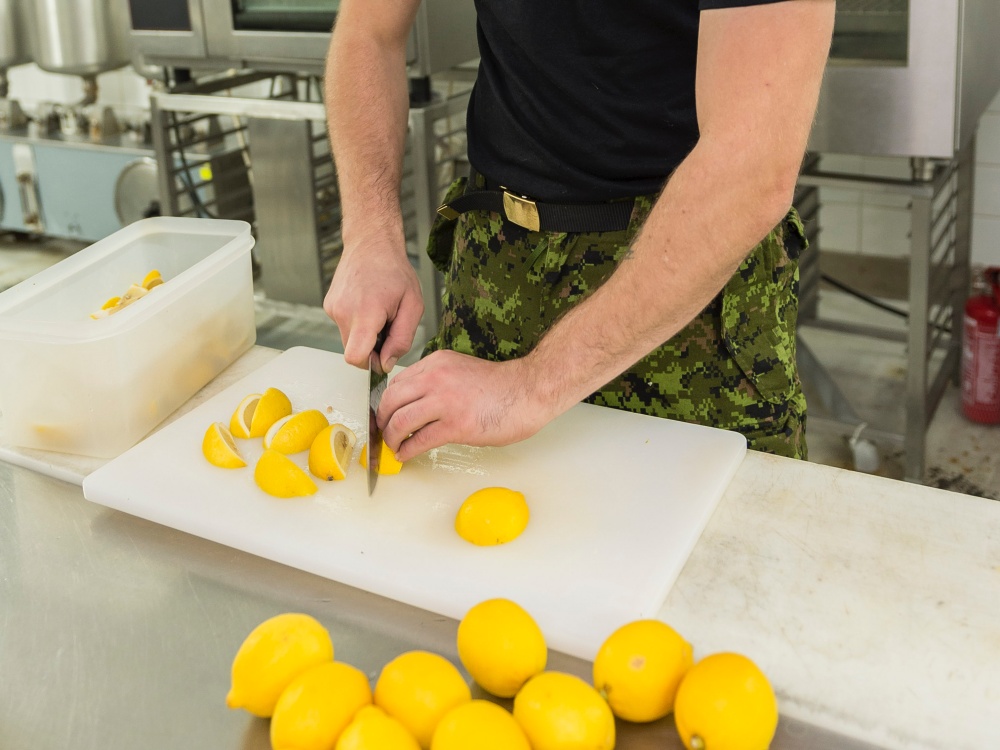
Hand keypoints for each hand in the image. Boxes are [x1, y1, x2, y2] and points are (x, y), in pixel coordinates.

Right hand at [324, 231, 422, 370]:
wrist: (371, 243)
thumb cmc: (395, 271)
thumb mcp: (413, 306)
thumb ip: (401, 339)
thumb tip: (386, 364)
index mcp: (366, 313)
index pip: (355, 357)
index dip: (370, 365)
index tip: (383, 356)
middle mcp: (343, 312)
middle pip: (354, 351)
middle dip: (371, 348)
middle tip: (388, 325)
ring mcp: (333, 308)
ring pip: (349, 340)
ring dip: (365, 334)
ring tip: (379, 311)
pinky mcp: (329, 306)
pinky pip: (344, 327)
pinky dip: (357, 323)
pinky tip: (367, 304)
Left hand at [377, 350, 553, 461]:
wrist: (528, 392)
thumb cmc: (502, 386)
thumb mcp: (461, 370)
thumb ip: (437, 382)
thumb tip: (417, 405)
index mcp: (437, 363)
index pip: (397, 383)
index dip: (388, 403)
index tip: (387, 415)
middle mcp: (436, 378)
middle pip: (391, 401)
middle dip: (382, 420)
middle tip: (383, 432)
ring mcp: (445, 401)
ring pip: (400, 421)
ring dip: (391, 437)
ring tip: (394, 446)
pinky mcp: (455, 425)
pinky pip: (419, 440)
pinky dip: (407, 450)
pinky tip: (406, 454)